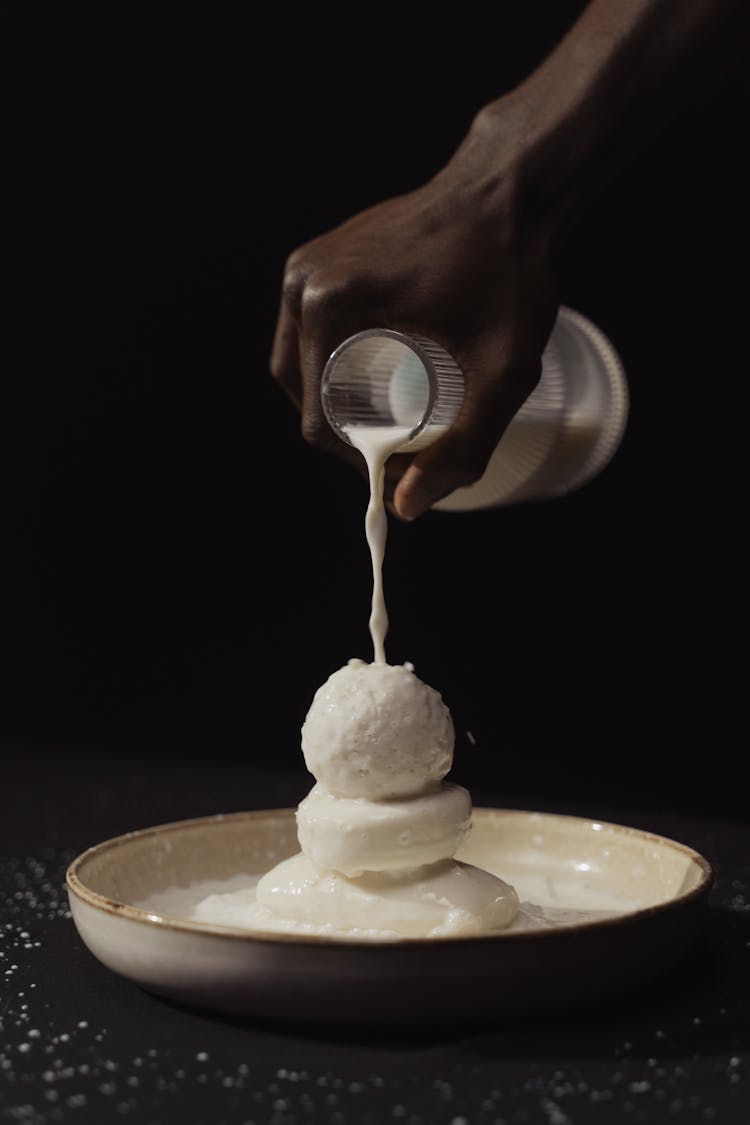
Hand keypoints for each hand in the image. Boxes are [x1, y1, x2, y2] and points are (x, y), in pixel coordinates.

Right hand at [270, 99, 559, 520]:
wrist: (510, 189)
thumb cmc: (509, 272)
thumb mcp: (502, 372)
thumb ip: (463, 447)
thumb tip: (408, 508)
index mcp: (327, 307)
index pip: (319, 420)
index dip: (359, 463)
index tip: (405, 473)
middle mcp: (301, 283)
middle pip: (302, 395)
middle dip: (344, 436)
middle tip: (397, 453)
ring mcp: (305, 266)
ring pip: (300, 366)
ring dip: (336, 404)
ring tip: (390, 422)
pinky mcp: (319, 259)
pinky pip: (308, 332)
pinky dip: (334, 367)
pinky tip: (378, 380)